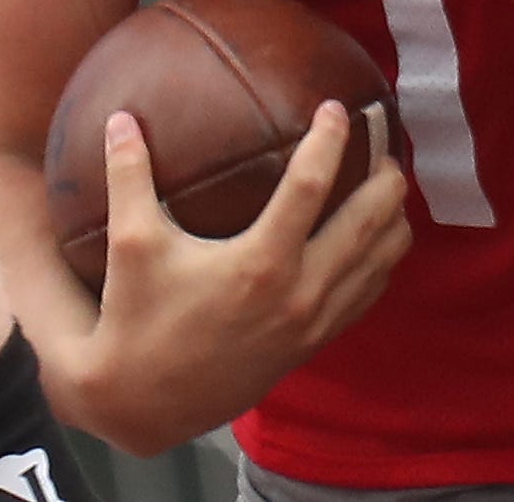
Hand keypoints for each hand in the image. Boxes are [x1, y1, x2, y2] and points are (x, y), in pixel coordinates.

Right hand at [74, 103, 412, 457]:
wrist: (144, 406)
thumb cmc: (137, 320)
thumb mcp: (132, 245)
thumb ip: (129, 176)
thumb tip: (120, 118)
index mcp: (260, 264)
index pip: (311, 187)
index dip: (329, 141)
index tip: (336, 107)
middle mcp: (298, 294)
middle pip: (369, 223)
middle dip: (386, 174)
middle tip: (384, 134)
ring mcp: (312, 324)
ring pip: (381, 261)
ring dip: (393, 216)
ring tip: (387, 177)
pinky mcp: (312, 344)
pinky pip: (367, 295)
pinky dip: (382, 259)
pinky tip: (374, 235)